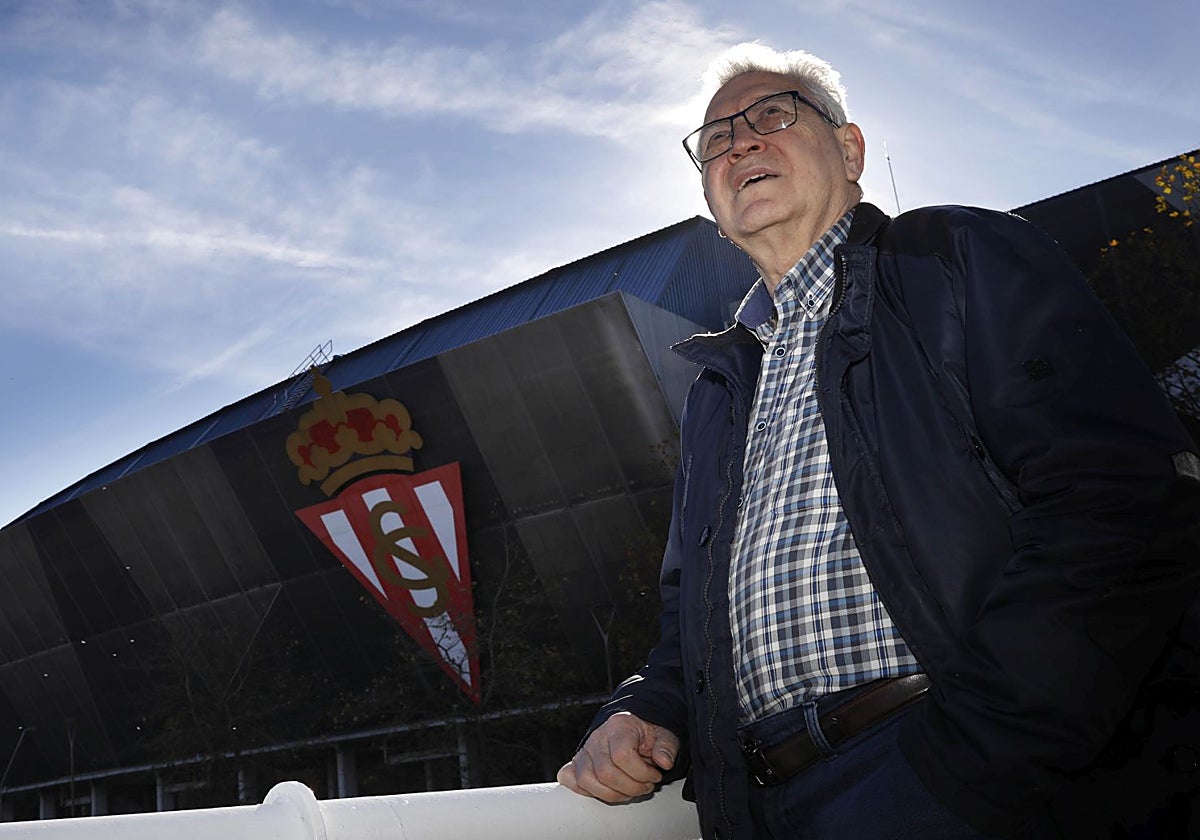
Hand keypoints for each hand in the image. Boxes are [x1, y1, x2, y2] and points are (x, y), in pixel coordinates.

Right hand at [557, 712, 680, 802]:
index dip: (641, 773)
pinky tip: (606, 790)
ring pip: (586, 780)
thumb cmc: (647, 732)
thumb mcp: (664, 734)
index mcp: (619, 727)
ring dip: (612, 794)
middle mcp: (598, 738)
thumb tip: (664, 762)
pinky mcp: (577, 762)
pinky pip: (569, 778)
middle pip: (605, 772)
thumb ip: (666, 747)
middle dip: (631, 787)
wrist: (633, 726)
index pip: (622, 755)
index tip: (654, 776)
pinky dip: (585, 790)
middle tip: (645, 786)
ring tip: (630, 790)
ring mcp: (585, 750)